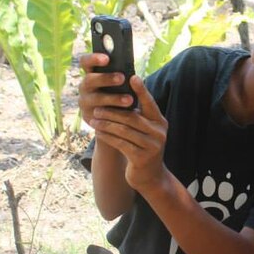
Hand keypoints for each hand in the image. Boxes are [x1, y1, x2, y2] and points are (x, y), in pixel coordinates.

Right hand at [78, 53, 134, 123]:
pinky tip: (124, 114)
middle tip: (122, 78)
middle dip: (106, 78)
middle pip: (90, 79)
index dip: (93, 58)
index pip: (85, 62)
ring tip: (129, 99)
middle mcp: (85, 86)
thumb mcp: (118, 81)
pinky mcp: (88, 116)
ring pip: (96, 98)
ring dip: (113, 98)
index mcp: (91, 73)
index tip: (106, 58)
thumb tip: (131, 72)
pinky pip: (99, 115)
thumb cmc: (118, 91)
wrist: (113, 115)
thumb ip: (121, 74)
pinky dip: (112, 114)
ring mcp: (85, 101)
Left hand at [89, 75, 169, 191]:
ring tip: (93, 119)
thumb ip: (139, 116)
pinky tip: (98, 132)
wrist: (150, 176)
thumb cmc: (143, 148)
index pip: (150, 103)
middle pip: (132, 117)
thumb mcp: (146, 131)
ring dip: (106, 124)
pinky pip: (120, 143)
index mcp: (160, 122)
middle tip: (96, 107)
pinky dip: (107, 137)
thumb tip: (123, 94)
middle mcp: (159, 132)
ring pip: (124, 130)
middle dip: (112, 111)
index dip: (141, 90)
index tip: (132, 77)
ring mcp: (152, 146)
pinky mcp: (142, 157)